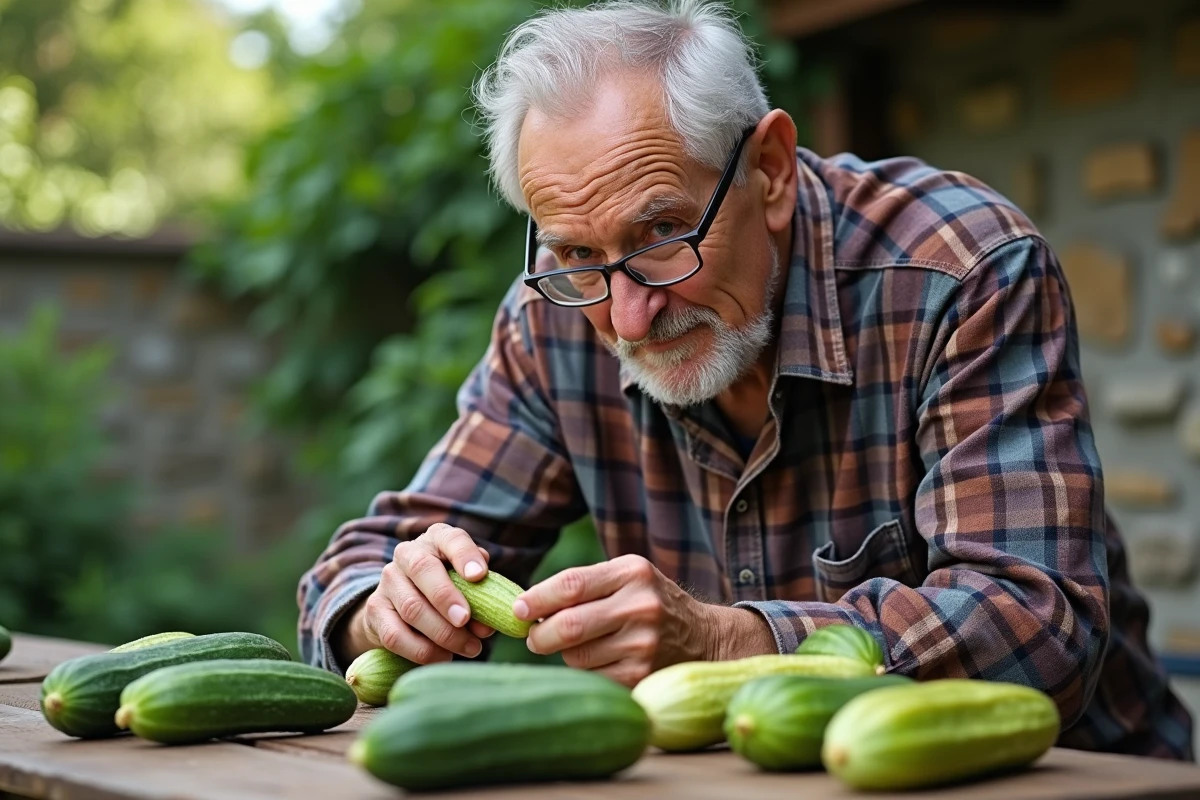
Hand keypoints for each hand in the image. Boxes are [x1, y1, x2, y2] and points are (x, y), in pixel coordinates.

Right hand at [336, 523, 496, 666]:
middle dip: (446, 597)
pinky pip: (395, 635)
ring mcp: (387, 581)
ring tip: (470, 648)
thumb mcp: (466, 583)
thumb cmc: (449, 590)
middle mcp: (408, 554)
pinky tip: (444, 656)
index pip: (451, 539)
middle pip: (423, 569)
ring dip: (442, 633)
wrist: (401, 606)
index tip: (479, 575)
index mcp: (437, 540)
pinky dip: (422, 651)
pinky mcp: (374, 611)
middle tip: (465, 619)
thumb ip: (480, 596)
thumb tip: (488, 624)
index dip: (465, 555)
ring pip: (412, 607)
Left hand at [515, 554, 775, 685]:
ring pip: (576, 656)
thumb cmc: (650, 603)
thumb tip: (525, 607)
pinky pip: (592, 677)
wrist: (704, 638)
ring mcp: (643, 644)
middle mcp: (640, 606)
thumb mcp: (627, 578)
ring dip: (566, 654)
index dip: (536, 599)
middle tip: (533, 637)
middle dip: (540, 635)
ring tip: (581, 646)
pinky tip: (601, 662)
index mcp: (632, 572)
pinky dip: (586, 672)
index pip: (571, 584)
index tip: (517, 610)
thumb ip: (584, 585)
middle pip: (567, 625)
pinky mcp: (642, 675)